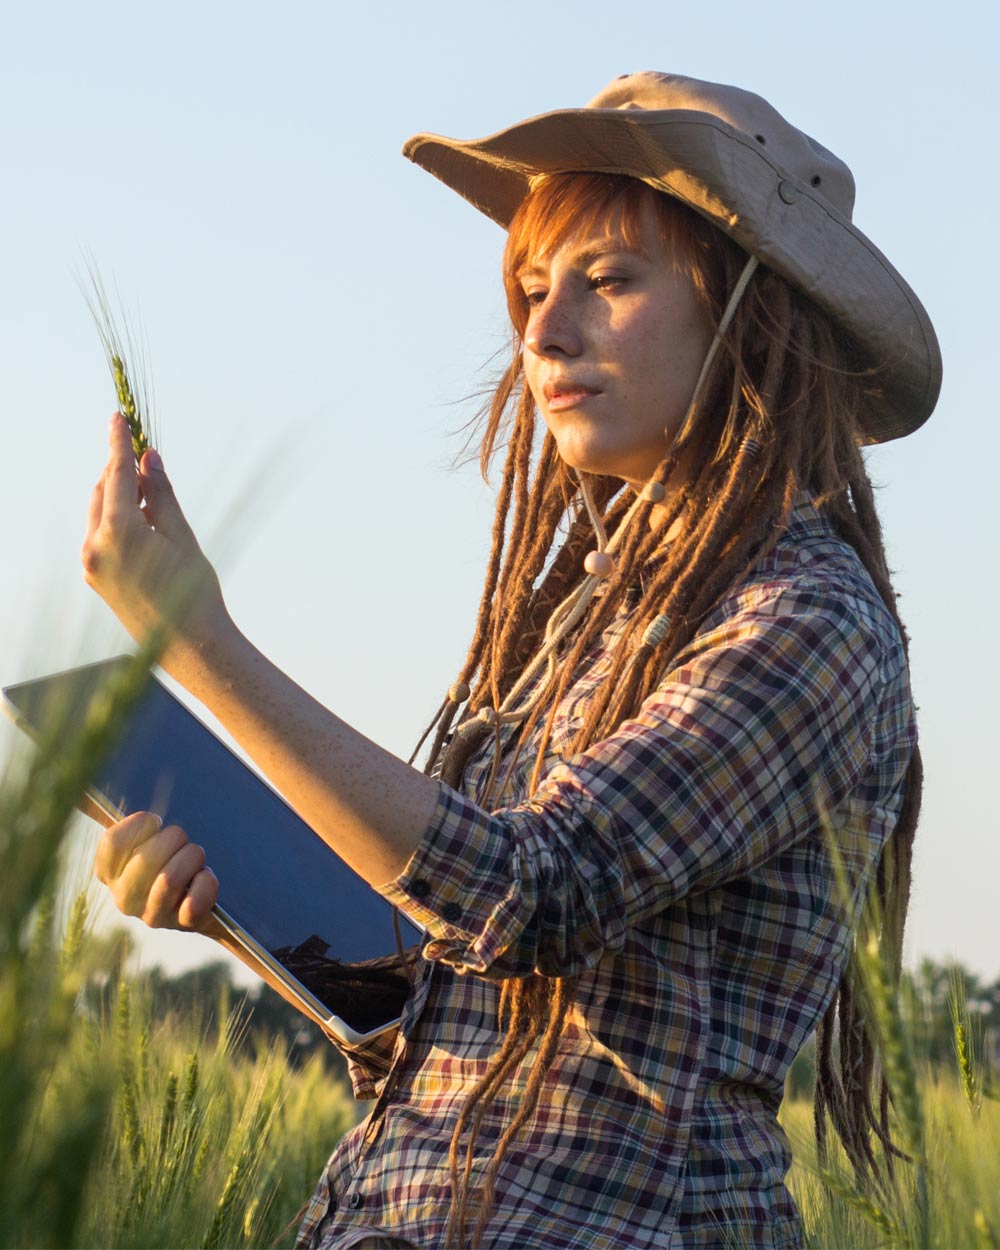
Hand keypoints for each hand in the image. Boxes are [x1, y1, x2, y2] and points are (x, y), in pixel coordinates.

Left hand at [81, 414, 228, 673]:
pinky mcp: (95, 578)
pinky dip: (117, 521)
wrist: (191, 647)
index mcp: (118, 533)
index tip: (118, 417)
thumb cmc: (195, 593)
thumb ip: (161, 495)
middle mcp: (95, 548)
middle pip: (103, 492)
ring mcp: (91, 565)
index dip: (119, 443)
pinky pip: (101, 536)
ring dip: (120, 497)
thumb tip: (148, 458)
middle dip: (122, 473)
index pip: (115, 475)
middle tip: (146, 457)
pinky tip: (143, 524)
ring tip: (151, 494)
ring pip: (100, 514)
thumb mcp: (182, 537)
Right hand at [93, 810, 220, 933]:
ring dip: (192, 857)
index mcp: (110, 873)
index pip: (112, 843)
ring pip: (170, 879)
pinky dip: (206, 883)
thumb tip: (106, 798)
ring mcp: (152, 914)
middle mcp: (125, 898)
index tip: (155, 823)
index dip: (139, 825)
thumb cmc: (171, 858)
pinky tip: (205, 876)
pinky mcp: (182, 924)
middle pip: (146, 858)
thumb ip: (133, 824)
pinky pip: (195, 901)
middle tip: (183, 840)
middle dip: (174, 838)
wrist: (201, 900)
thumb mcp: (148, 840)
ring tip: (196, 857)